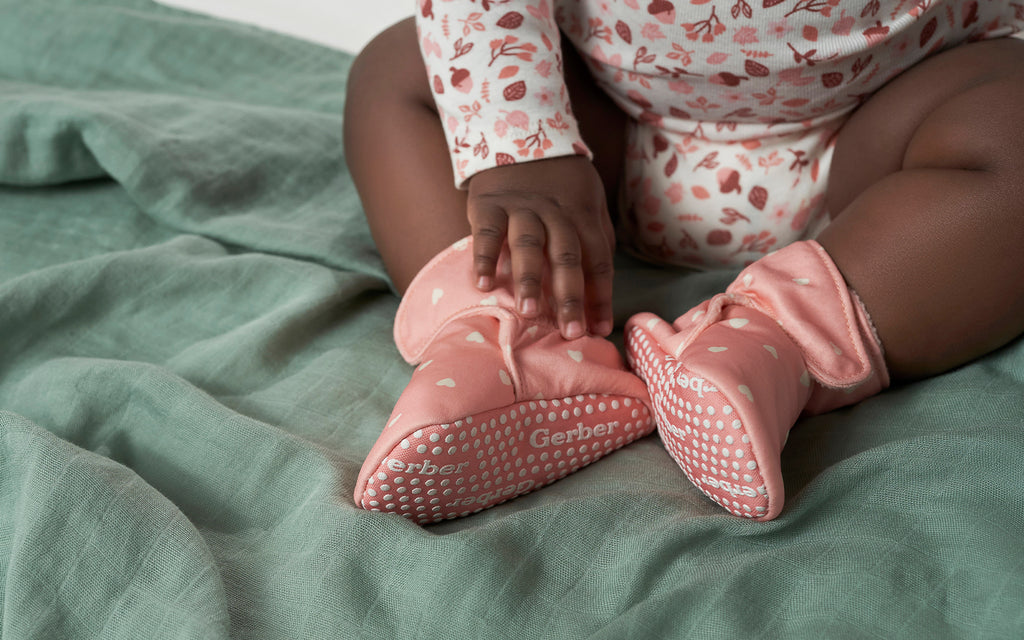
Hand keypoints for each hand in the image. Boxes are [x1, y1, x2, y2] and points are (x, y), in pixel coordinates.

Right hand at [466, 156, 615, 339]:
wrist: (518, 130)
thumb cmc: (558, 181)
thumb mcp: (588, 201)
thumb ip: (596, 242)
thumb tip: (602, 293)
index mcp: (583, 215)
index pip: (597, 260)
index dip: (600, 297)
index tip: (599, 330)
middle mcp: (555, 213)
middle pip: (567, 257)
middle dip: (570, 297)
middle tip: (570, 333)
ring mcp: (521, 207)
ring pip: (528, 245)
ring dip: (529, 279)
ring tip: (529, 312)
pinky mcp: (489, 203)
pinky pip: (486, 233)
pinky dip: (484, 258)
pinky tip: (482, 285)